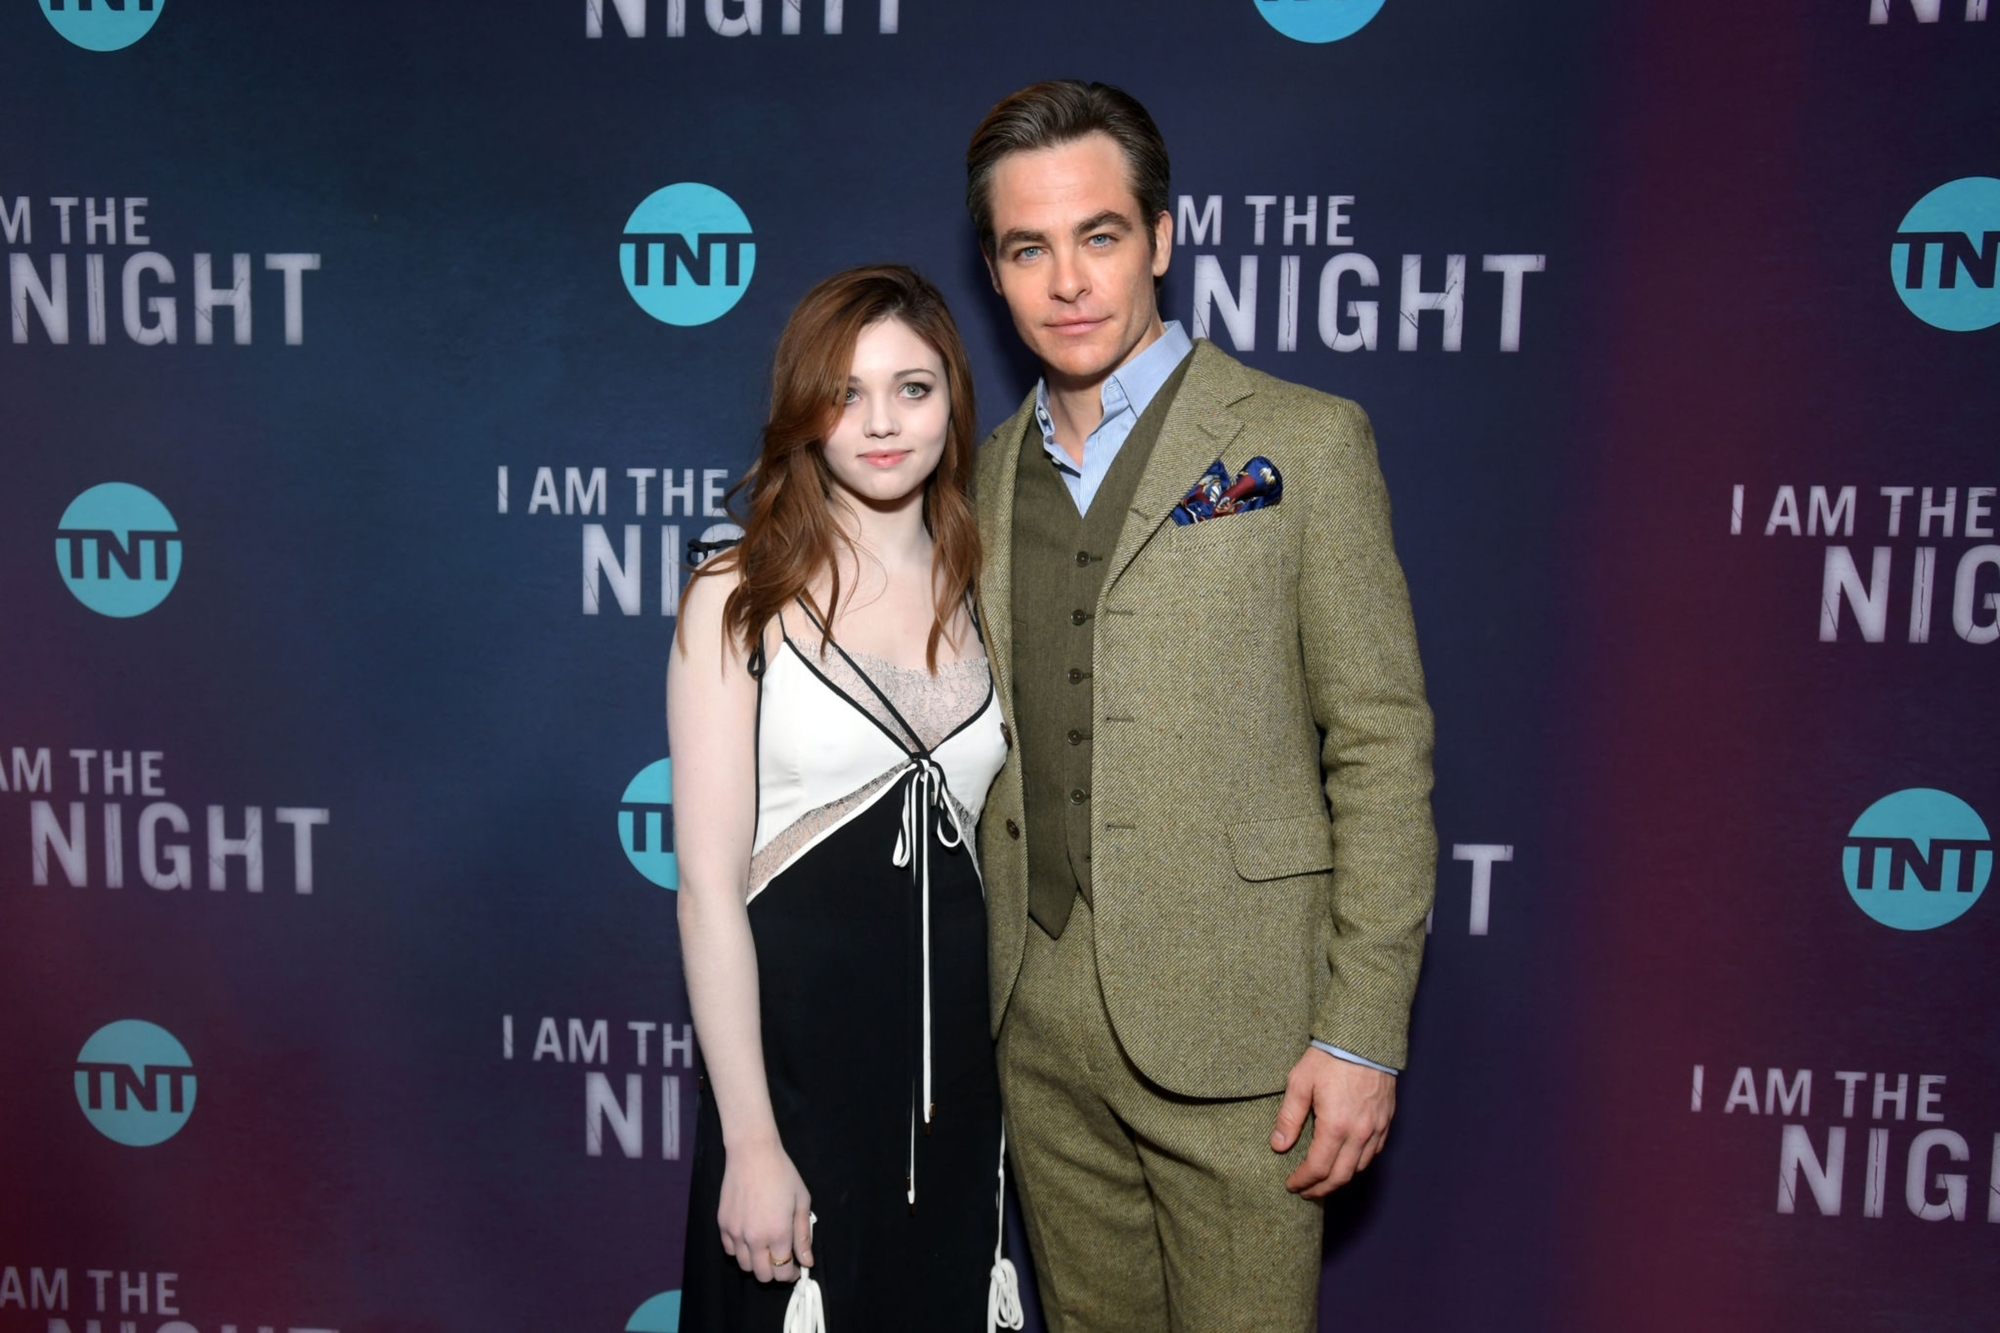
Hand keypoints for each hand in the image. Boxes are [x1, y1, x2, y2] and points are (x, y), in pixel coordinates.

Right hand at [715, 1138, 813, 1282]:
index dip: (790, 1274)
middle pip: (762, 1276)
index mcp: (778, 1233)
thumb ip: (803, 1235)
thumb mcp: (802, 1202)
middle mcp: (754, 1238)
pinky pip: (730, 1250)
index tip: (795, 1267)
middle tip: (781, 1259)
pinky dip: (740, 1250)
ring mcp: (736, 1233)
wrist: (752, 1153)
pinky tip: (750, 1238)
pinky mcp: (723, 1224)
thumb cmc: (782, 1174)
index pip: (782, 1272)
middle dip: (775, 1273)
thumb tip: (807, 1261)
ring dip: (757, 1263)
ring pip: (744, 1266)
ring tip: (765, 1248)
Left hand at [1270, 1046, 1394, 1198]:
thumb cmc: (1329, 1057)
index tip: (1291, 1185)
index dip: (1303, 1181)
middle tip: (1306, 1192)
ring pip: (1360, 1167)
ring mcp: (1376, 1128)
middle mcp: (1360, 1133)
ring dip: (1340, 1179)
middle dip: (1321, 1189)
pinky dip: (1359, 1163)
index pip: (1318, 1168)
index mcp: (1336, 1126)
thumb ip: (1288, 1118)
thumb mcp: (1299, 1083)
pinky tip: (1347, 1161)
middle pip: (1341, 1176)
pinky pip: (1374, 1152)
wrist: (1364, 1038)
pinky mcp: (1386, 1120)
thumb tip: (1278, 1146)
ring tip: (1323, 1180)